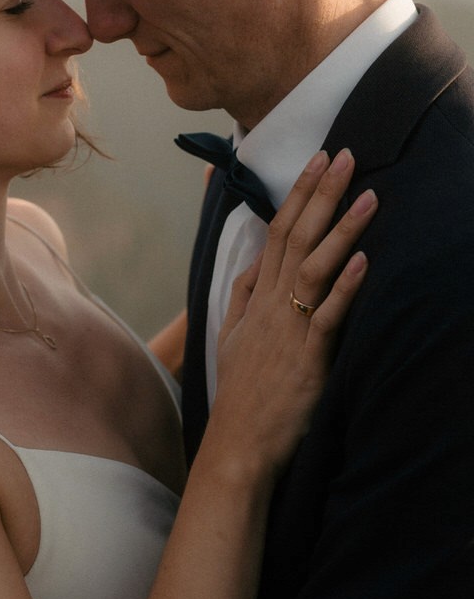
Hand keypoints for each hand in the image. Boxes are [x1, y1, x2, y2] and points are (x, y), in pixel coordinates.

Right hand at [207, 149, 375, 480]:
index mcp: (257, 299)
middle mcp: (272, 307)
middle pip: (296, 238)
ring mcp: (289, 331)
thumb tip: (256, 261)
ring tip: (367, 196)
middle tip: (344, 155)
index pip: (277, 232)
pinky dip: (345, 288)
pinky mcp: (308, 359)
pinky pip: (327, 318)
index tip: (318, 159)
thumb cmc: (241, 393)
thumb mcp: (232, 337)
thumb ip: (242, 295)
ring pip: (313, 269)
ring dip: (341, 231)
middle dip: (320, 194)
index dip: (299, 194)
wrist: (238, 444)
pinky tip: (364, 261)